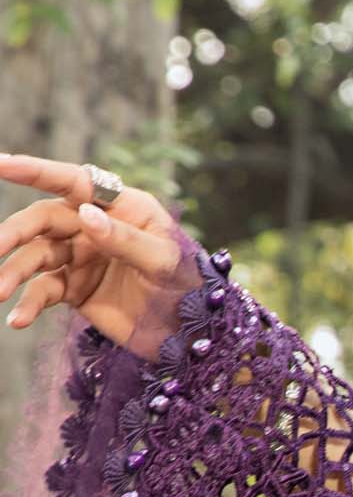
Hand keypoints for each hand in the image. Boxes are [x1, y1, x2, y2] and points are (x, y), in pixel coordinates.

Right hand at [0, 153, 182, 349]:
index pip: (72, 181)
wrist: (189, 333)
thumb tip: (84, 213)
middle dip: (13, 232)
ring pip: (35, 257)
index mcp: (118, 206)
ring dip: (13, 272)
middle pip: (42, 220)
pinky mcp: (74, 289)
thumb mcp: (164, 260)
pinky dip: (28, 305)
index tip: (0, 163)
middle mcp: (92, 225)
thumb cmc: (186, 285)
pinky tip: (17, 320)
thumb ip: (126, 239)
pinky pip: (42, 291)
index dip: (34, 170)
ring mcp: (79, 257)